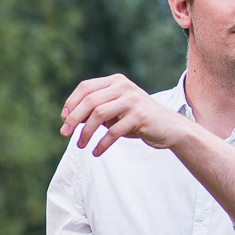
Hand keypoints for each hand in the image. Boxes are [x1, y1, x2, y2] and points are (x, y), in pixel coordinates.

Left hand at [61, 74, 192, 155]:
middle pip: (89, 100)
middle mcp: (124, 87)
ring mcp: (133, 101)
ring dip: (86, 132)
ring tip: (80, 145)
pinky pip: (114, 131)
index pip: (86, 87)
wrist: (170, 128)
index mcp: (117, 81)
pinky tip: (96, 152)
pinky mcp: (140, 116)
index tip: (64, 119)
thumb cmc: (139, 120)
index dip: (71, 103)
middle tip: (65, 134)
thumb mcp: (117, 111)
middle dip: (74, 119)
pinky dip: (102, 144)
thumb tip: (70, 118)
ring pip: (99, 114)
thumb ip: (97, 110)